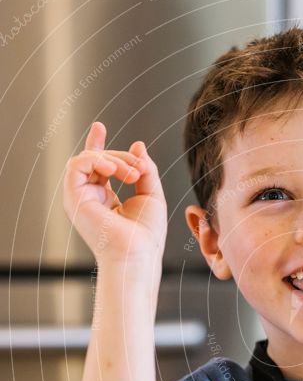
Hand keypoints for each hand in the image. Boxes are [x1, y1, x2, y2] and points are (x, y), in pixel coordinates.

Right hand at [63, 121, 167, 265]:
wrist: (138, 254)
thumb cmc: (146, 235)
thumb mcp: (151, 194)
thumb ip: (145, 168)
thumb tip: (137, 145)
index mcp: (105, 200)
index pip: (96, 166)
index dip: (96, 144)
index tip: (99, 126)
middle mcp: (89, 198)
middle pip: (95, 159)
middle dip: (120, 157)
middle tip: (140, 171)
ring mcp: (79, 199)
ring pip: (88, 159)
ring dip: (113, 159)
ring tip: (132, 174)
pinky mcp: (73, 198)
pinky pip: (77, 164)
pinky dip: (96, 159)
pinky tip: (113, 168)